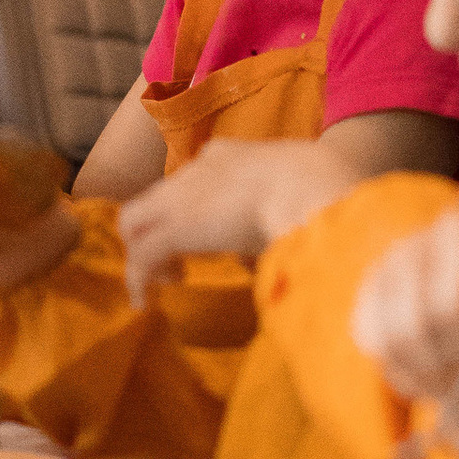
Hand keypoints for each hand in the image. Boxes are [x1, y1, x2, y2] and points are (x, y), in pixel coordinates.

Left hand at [119, 138, 346, 303]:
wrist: (312, 187)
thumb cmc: (323, 188)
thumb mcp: (306, 191)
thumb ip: (287, 214)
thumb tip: (276, 247)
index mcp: (231, 155)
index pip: (193, 178)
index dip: (193, 208)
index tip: (208, 235)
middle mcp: (198, 169)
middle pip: (157, 199)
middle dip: (162, 232)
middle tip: (180, 266)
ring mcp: (181, 198)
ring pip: (135, 222)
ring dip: (144, 254)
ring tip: (168, 282)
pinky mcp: (175, 228)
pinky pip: (141, 256)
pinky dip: (138, 280)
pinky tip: (144, 302)